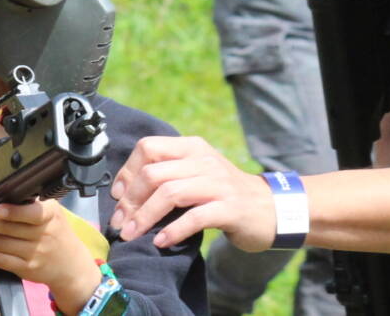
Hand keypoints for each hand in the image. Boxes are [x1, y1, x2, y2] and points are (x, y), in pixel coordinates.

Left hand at [0, 200, 98, 312]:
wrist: (72, 266)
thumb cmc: (57, 232)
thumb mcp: (53, 212)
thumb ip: (30, 203)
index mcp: (50, 215)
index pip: (34, 213)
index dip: (15, 212)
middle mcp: (42, 235)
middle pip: (7, 228)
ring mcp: (33, 254)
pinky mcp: (25, 269)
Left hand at [109, 135, 273, 251]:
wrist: (272, 209)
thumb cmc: (223, 193)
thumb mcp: (196, 173)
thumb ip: (167, 174)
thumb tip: (124, 192)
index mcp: (192, 147)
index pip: (148, 148)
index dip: (127, 172)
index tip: (117, 196)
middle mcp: (204, 160)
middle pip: (154, 173)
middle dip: (130, 200)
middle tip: (120, 222)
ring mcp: (219, 184)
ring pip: (170, 193)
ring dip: (145, 216)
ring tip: (132, 234)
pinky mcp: (230, 209)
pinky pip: (195, 217)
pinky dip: (173, 230)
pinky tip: (161, 242)